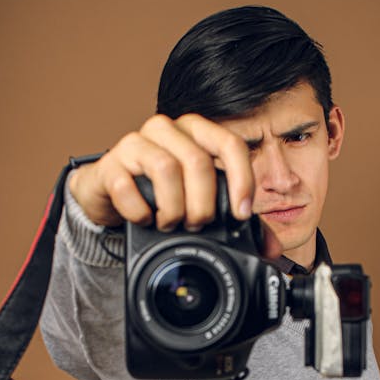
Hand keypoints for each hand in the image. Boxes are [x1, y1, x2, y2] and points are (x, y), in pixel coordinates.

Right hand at [69, 113, 281, 257]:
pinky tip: (144, 219)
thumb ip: (235, 220)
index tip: (241, 215)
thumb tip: (271, 249)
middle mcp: (168, 130)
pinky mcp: (110, 164)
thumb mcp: (200, 203)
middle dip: (203, 205)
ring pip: (166, 169)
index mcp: (196, 133)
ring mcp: (136, 143)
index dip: (241, 180)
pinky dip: (140, 212)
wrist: (109, 194)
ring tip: (170, 223)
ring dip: (173, 208)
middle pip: (198, 162)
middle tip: (197, 225)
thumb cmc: (159, 194)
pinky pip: (129, 186)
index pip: (230, 144)